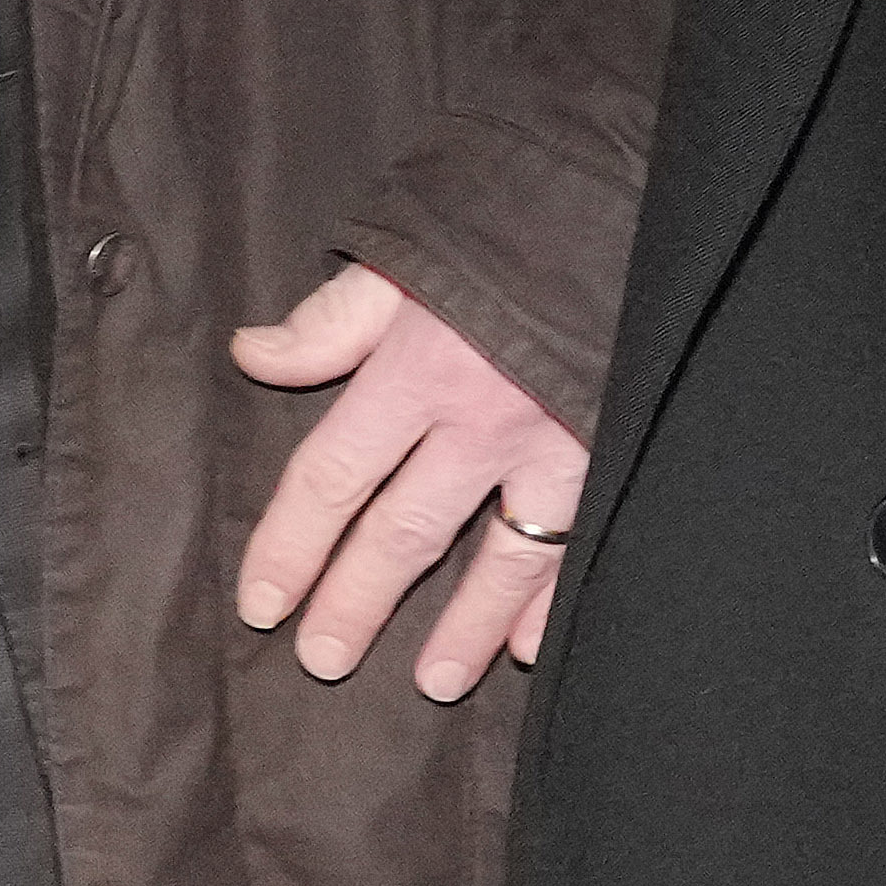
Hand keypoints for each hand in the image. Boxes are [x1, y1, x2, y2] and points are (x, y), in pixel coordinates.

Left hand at [228, 262, 583, 699]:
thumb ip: (332, 319)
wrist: (632, 204)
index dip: (291, 545)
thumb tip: (253, 355)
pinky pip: (579, 542)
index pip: (332, 478)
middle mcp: (480, 420)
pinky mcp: (612, 449)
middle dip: (357, 602)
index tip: (263, 603)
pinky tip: (530, 647)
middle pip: (403, 533)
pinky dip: (556, 599)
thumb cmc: (507, 225)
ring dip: (463, 625)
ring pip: (497, 557)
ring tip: (434, 681)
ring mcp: (553, 444)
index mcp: (416, 370)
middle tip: (322, 660)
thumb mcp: (406, 255)